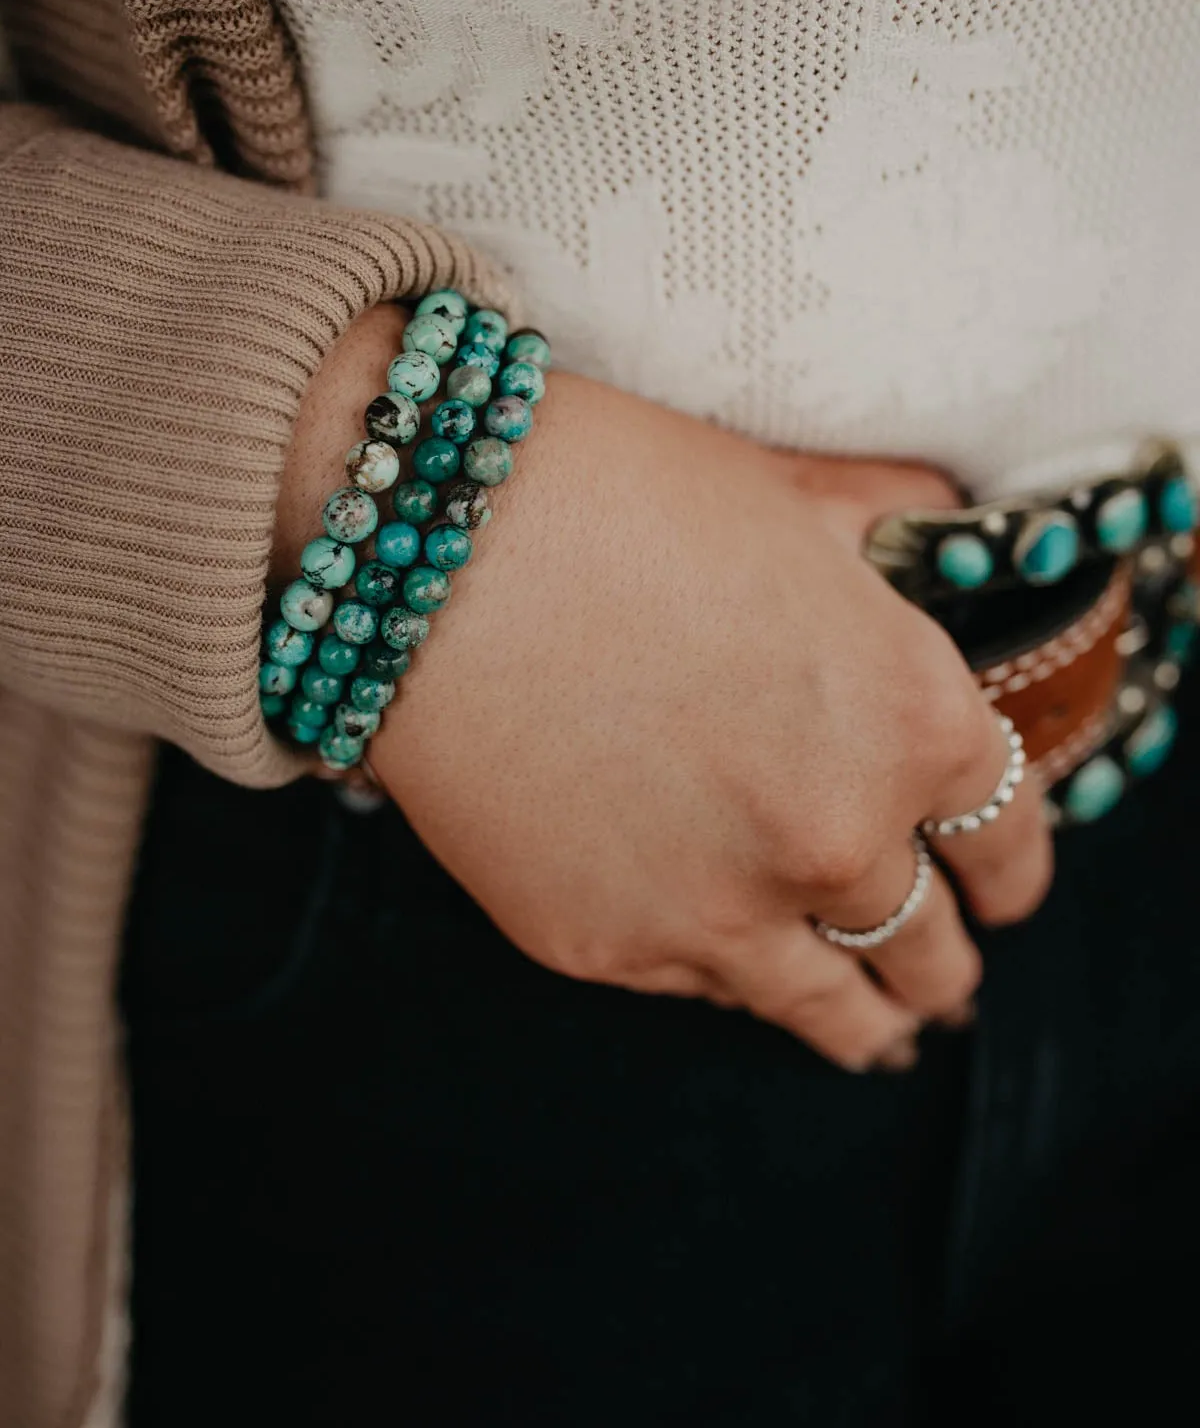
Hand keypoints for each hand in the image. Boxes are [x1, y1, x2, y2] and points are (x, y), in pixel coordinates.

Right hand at [363, 369, 1050, 1069]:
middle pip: (932, 944)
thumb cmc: (613, 494)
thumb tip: (939, 522)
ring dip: (871, 1028)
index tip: (1005, 891)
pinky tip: (737, 976)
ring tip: (879, 1040)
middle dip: (943, 961)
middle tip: (940, 974)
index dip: (1014, 870)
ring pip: (834, 1013)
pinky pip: (702, 990)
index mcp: (912, 717)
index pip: (1008, 832)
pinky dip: (731, 982)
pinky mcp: (608, 948)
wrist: (430, 546)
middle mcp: (840, 834)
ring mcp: (723, 908)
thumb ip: (889, 524)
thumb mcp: (790, 494)